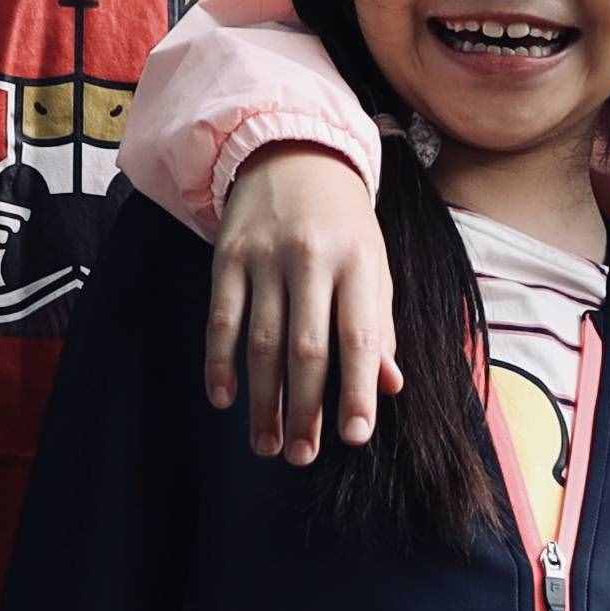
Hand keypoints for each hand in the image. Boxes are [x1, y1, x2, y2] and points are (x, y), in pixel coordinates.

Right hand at [209, 142, 395, 461]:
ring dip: (263, 399)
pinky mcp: (227, 255)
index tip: (353, 436)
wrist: (293, 154)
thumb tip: (389, 386)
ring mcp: (265, 257)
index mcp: (359, 263)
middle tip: (302, 456)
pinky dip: (220, 362)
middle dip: (304, 408)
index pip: (360, 336)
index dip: (356, 390)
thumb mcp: (373, 265)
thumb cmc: (343, 225)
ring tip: (267, 443)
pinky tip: (225, 398)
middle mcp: (312, 259)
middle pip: (306, 347)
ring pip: (261, 340)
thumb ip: (379, 324)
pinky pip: (221, 318)